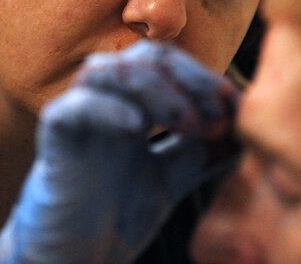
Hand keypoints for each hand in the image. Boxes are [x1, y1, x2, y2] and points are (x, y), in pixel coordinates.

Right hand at [0, 40, 239, 263]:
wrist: (78, 257)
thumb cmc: (118, 216)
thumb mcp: (175, 178)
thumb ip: (205, 151)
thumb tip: (246, 124)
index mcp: (132, 103)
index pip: (170, 63)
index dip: (204, 77)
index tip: (234, 105)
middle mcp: (105, 99)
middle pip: (146, 57)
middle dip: (188, 79)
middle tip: (216, 114)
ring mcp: (77, 111)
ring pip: (111, 70)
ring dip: (156, 90)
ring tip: (189, 125)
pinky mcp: (55, 135)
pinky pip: (75, 106)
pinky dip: (108, 109)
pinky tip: (137, 128)